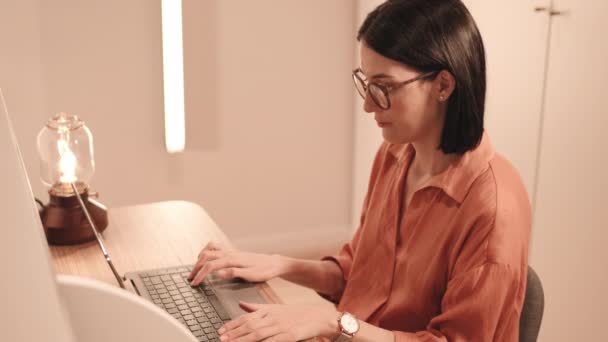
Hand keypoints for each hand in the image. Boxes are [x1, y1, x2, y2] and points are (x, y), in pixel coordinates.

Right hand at [188, 241, 285, 285]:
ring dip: (200, 257)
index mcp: (232, 259)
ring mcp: (231, 251)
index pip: (210, 266)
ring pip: (209, 249)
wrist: (273, 263)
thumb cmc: (264, 270)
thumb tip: (218, 273)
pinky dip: (207, 250)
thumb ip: (233, 273)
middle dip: (196, 267)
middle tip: (191, 278)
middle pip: (206, 256)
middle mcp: (230, 253)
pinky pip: (216, 246)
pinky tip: (206, 256)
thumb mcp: (250, 275)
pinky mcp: (233, 251)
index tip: (194, 283)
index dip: (200, 275)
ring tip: (195, 268)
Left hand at [217, 302, 338, 341]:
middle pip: (249, 326)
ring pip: (258, 334)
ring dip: (243, 339)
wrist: (317, 316)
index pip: (246, 317)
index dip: (232, 324)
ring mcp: (281, 326)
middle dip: (234, 333)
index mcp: (267, 310)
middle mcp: (272, 317)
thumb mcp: (274, 308)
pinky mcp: (289, 335)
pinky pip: (273, 341)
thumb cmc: (295, 314)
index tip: (221, 331)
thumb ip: (256, 307)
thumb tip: (240, 304)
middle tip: (221, 338)